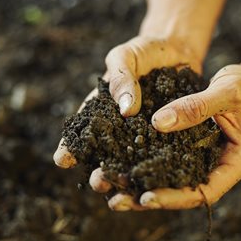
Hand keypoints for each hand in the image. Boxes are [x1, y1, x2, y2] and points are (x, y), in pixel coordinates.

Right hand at [53, 35, 200, 181]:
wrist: (177, 50)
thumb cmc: (145, 51)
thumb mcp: (126, 56)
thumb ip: (121, 78)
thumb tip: (126, 110)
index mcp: (105, 107)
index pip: (84, 129)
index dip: (72, 144)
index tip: (62, 160)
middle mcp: (122, 124)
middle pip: (107, 151)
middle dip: (99, 168)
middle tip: (97, 182)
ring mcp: (145, 130)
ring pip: (132, 157)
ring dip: (125, 174)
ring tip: (120, 190)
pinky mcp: (170, 133)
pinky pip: (163, 151)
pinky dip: (157, 165)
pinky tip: (154, 180)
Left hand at [108, 65, 240, 209]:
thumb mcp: (226, 92)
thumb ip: (195, 107)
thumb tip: (158, 123)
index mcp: (236, 163)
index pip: (206, 192)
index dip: (175, 198)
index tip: (146, 197)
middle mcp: (219, 167)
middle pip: (185, 193)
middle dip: (152, 199)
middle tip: (119, 201)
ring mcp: (205, 160)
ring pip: (174, 181)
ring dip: (145, 187)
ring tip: (114, 193)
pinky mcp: (192, 149)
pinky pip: (170, 162)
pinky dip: (149, 166)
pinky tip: (125, 166)